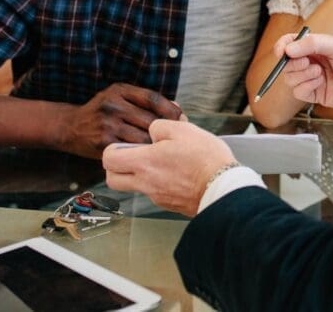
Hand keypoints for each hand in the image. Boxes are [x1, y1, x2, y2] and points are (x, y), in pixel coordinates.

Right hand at [55, 83, 183, 158]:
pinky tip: (148, 155)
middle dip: (167, 130)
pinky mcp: (103, 143)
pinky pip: (130, 150)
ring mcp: (107, 124)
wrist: (70, 127)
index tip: (181, 118)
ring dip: (156, 144)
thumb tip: (178, 109)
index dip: (171, 109)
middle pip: (151, 119)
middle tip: (177, 138)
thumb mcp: (121, 97)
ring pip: (143, 137)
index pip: (153, 98)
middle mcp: (113, 105)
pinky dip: (142, 153)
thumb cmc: (103, 112)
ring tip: (165, 148)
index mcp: (120, 91)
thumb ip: (146, 101)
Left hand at [103, 119, 235, 216]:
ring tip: (163, 162)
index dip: (112, 149)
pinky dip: (160, 183)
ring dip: (140, 175)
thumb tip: (153, 131)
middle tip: (134, 156)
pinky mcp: (169, 204)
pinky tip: (178, 173)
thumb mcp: (184, 130)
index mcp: (145, 162)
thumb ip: (160, 127)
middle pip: (113, 179)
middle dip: (117, 167)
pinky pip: (155, 193)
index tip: (124, 144)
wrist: (223, 187)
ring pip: (135, 186)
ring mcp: (157, 196)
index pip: (109, 159)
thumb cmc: (205, 159)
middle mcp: (145, 183)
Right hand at [274, 32, 332, 113]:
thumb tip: (288, 49)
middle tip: (306, 62)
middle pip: (287, 63)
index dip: (282, 47)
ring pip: (290, 78)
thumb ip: (312, 44)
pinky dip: (305, 86)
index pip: (290, 44)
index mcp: (317, 46)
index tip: (282, 51)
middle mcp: (313, 62)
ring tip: (319, 72)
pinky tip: (319, 82)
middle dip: (292, 63)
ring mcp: (314, 79)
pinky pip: (299, 92)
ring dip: (301, 74)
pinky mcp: (318, 95)